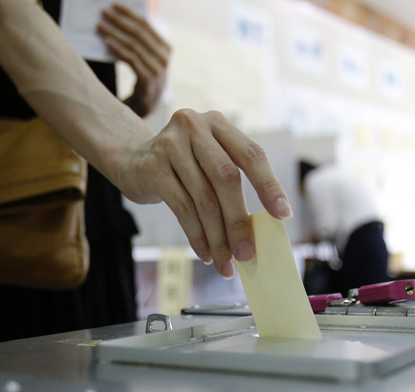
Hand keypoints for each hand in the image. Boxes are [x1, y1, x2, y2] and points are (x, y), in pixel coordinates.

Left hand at [97, 4, 169, 116]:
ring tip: (100, 27)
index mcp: (166, 48)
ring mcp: (158, 70)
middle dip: (119, 21)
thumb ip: (137, 44)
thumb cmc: (141, 82)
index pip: (146, 25)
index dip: (129, 13)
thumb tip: (118, 22)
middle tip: (103, 13)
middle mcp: (164, 58)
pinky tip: (106, 43)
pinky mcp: (149, 81)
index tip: (115, 5)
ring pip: (134, 45)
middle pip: (139, 33)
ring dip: (114, 33)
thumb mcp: (144, 60)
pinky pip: (131, 59)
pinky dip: (118, 49)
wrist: (145, 109)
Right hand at [117, 109, 291, 278]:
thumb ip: (230, 183)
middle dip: (239, 221)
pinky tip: (204, 252)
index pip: (251, 154)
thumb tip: (256, 231)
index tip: (283, 214)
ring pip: (203, 198)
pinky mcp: (152, 166)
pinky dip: (196, 235)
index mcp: (218, 123)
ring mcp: (170, 144)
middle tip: (248, 254)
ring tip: (225, 262)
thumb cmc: (180, 167)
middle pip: (227, 178)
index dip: (269, 185)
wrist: (131, 160)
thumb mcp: (207, 161)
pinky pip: (181, 207)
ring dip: (218, 236)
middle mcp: (194, 127)